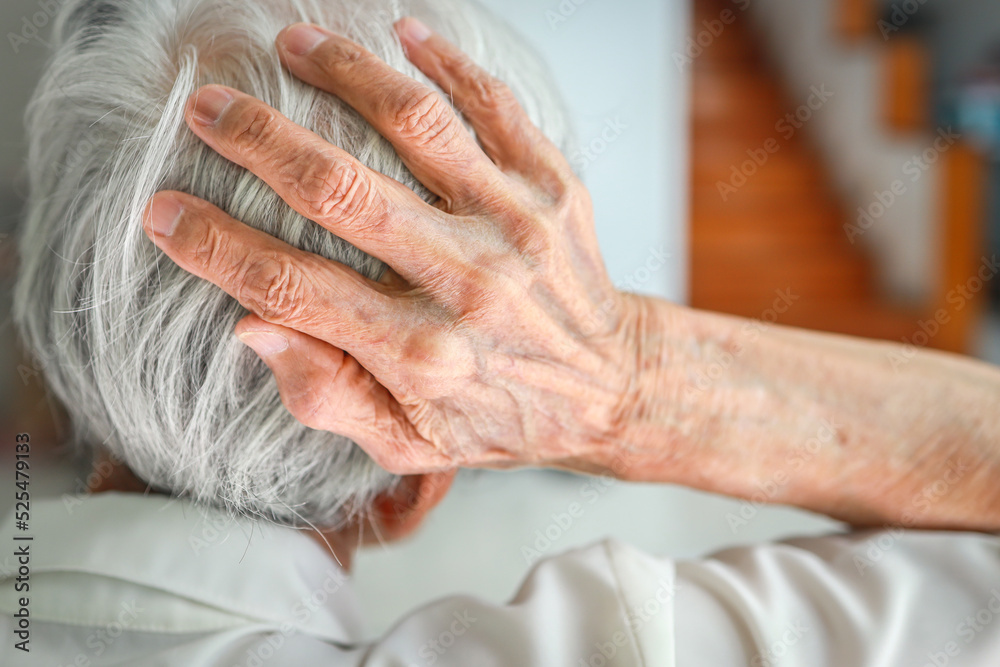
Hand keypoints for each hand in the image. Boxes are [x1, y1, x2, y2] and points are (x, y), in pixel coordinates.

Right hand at [143, 19, 644, 474]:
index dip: (214, 248)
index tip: (162, 213)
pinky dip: (447, 64)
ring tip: (291, 47)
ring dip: (344, 74)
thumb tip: (247, 328)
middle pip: (339, 192)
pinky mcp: (553, 187)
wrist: (611, 387)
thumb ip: (327, 396)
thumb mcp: (410, 444)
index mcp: (421, 355)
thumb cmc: (498, 417)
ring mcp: (517, 226)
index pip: (290, 288)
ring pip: (415, 125)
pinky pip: (495, 107)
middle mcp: (468, 283)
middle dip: (257, 141)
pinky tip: (401, 35)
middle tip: (204, 109)